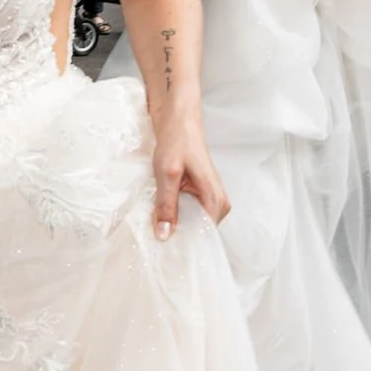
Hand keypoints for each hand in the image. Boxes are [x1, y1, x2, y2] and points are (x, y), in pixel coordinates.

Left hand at [148, 100, 229, 237]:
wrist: (178, 118)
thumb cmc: (177, 140)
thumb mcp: (167, 174)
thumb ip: (167, 204)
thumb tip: (165, 234)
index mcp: (216, 200)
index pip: (205, 235)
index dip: (186, 243)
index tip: (167, 252)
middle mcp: (216, 202)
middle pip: (198, 231)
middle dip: (178, 235)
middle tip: (155, 240)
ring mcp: (207, 197)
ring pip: (190, 221)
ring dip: (173, 223)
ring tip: (154, 227)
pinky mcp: (196, 192)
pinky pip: (186, 211)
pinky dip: (172, 213)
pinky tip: (158, 214)